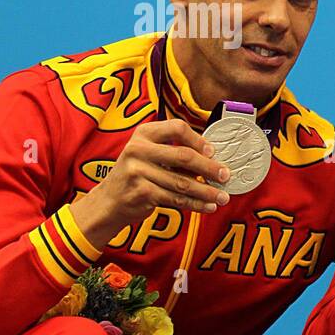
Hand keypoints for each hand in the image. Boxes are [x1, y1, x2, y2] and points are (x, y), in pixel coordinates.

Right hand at [71, 119, 230, 249]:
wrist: (109, 201)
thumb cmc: (137, 176)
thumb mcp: (149, 155)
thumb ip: (174, 153)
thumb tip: (213, 161)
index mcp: (144, 133)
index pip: (177, 127)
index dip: (198, 140)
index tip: (212, 152)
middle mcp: (138, 149)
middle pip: (184, 156)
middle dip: (209, 168)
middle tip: (225, 176)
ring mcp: (138, 171)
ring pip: (183, 182)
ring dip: (207, 191)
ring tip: (223, 196)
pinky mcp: (141, 192)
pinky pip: (176, 199)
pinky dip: (196, 204)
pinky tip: (208, 206)